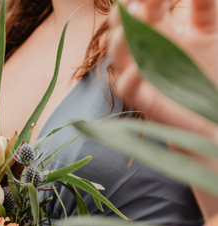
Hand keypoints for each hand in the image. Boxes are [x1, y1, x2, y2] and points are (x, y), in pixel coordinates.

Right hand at [111, 0, 217, 138]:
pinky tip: (139, 68)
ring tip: (126, 25)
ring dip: (119, 42)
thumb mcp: (209, 33)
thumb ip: (203, 6)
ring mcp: (142, 77)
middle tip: (131, 4)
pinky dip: (130, 80)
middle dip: (123, 17)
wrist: (212, 113)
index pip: (146, 9)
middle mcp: (145, 53)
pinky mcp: (145, 101)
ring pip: (120, 58)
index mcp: (160, 32)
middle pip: (125, 31)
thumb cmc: (209, 72)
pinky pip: (128, 90)